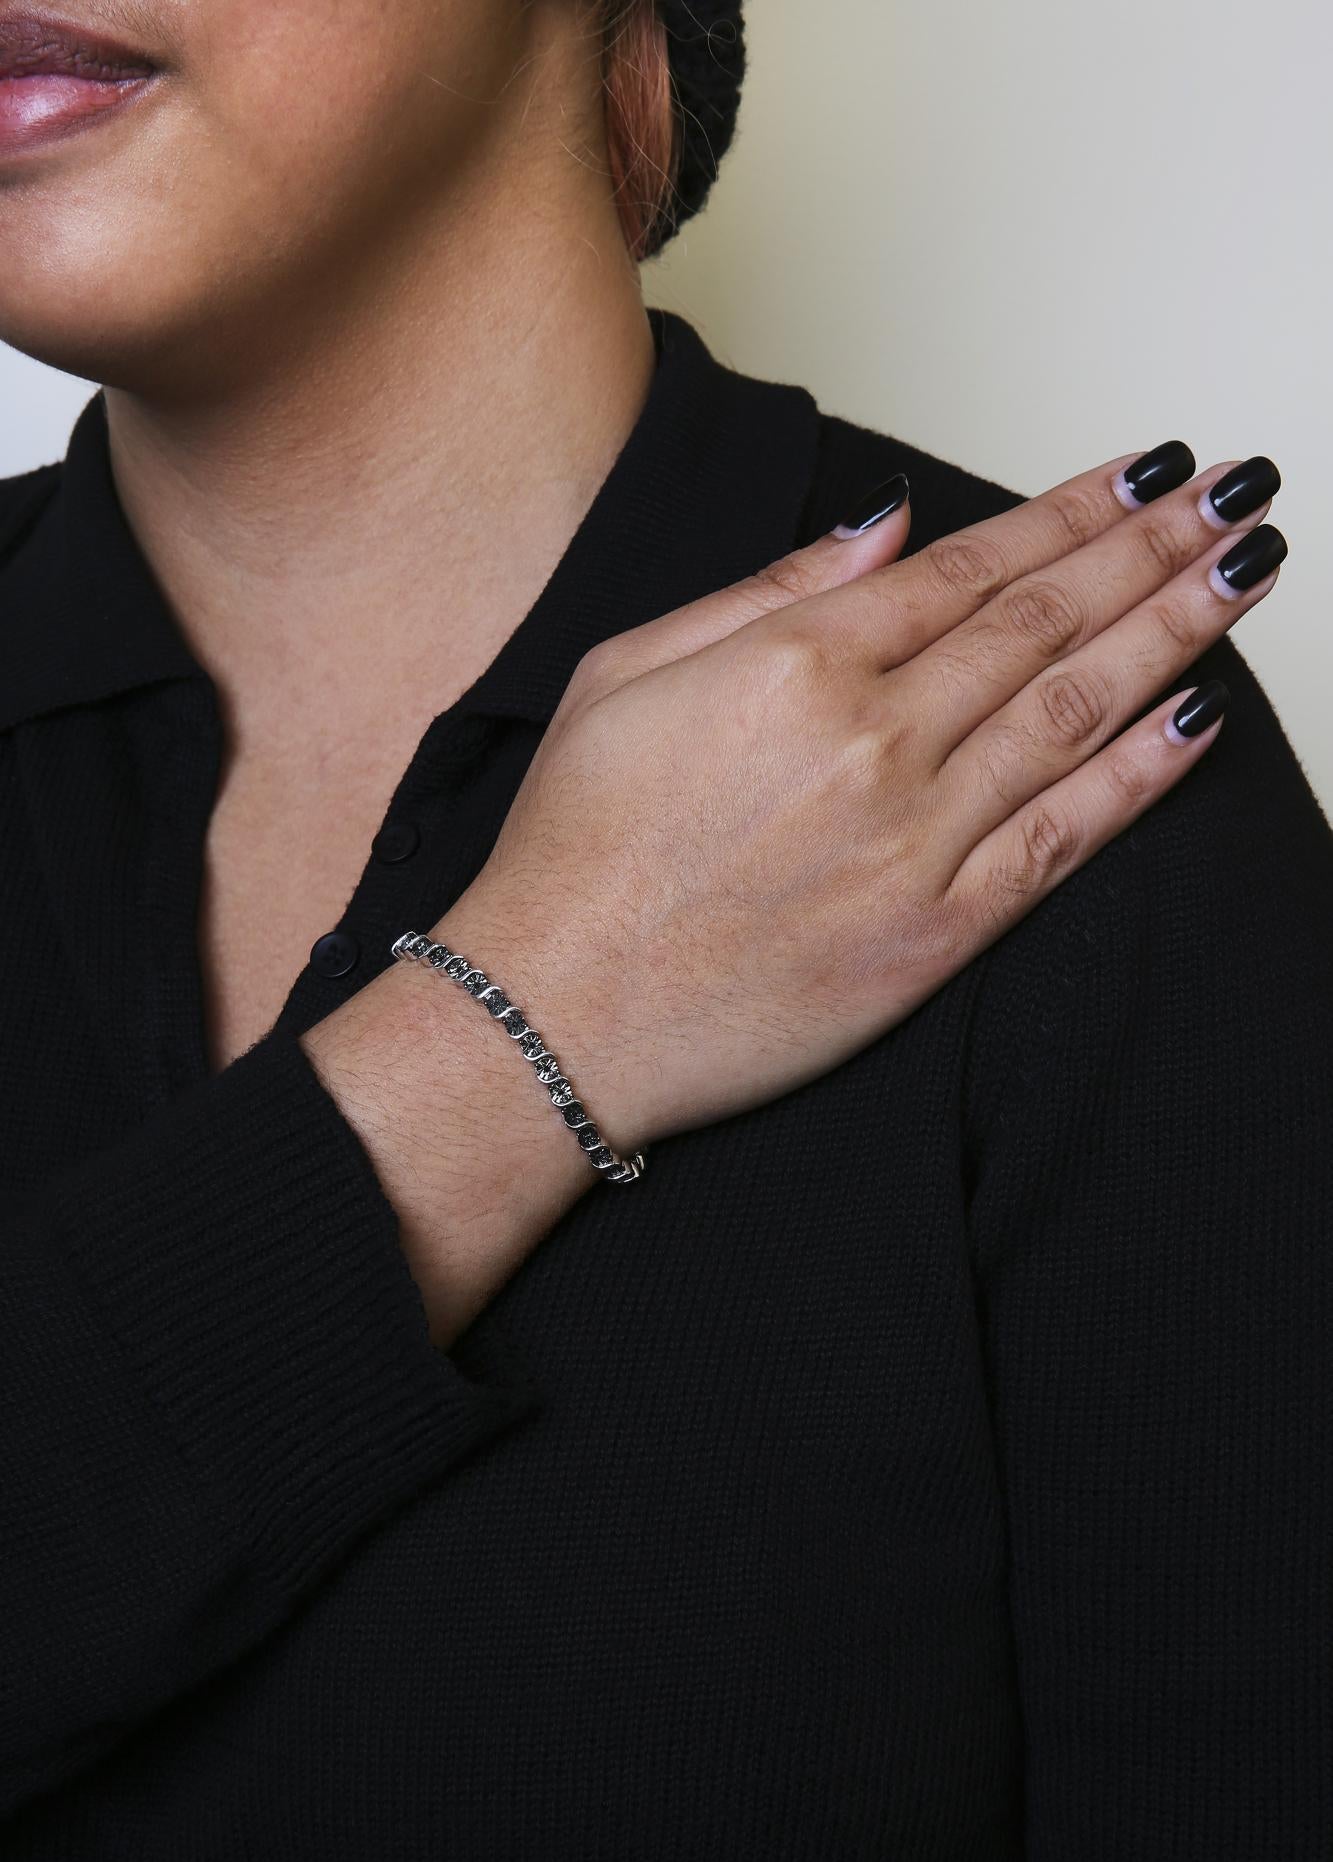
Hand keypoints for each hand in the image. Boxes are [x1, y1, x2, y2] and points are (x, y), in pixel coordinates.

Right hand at [442, 446, 1283, 1159]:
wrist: (554, 1013)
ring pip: (1076, 711)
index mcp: (796, 664)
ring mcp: (913, 839)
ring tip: (1244, 572)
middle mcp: (872, 739)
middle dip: (1153, 548)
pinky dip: (1139, 777)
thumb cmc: (575, 848)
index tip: (1147, 472)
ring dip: (1174, 632)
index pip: (973, 565)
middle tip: (1234, 494)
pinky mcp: (933, 934)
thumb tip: (889, 524)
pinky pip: (1062, 840)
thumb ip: (770, 591)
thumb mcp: (628, 671)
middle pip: (1046, 622)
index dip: (1073, 512)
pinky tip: (1199, 718)